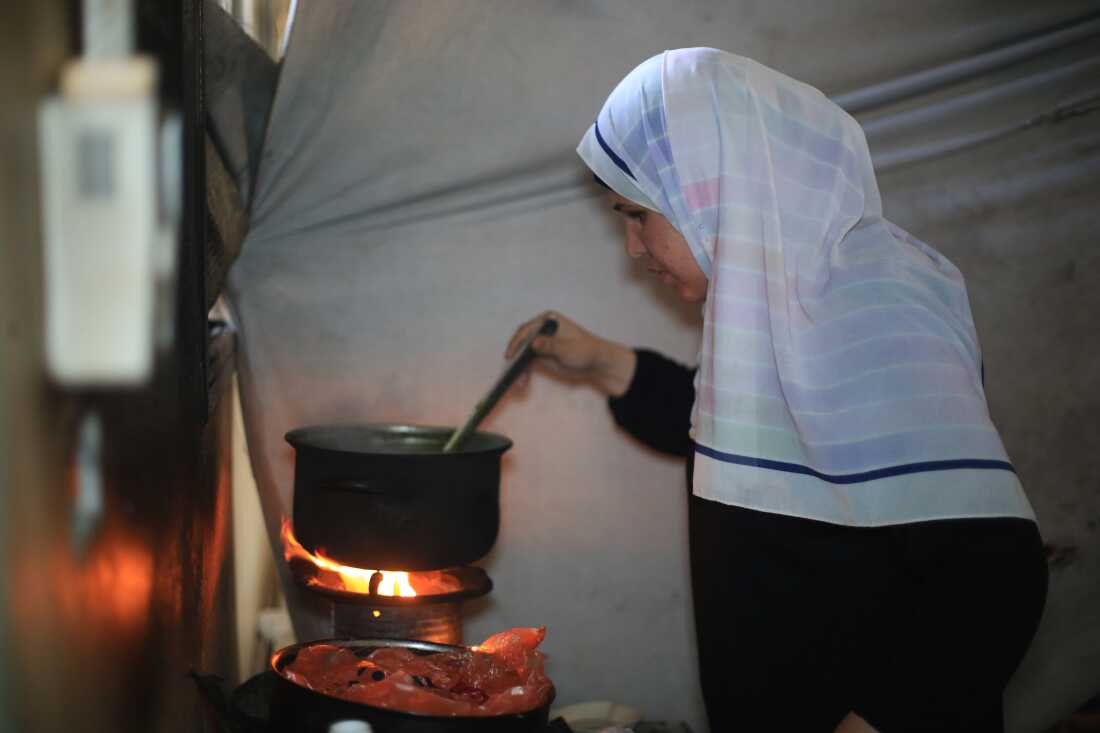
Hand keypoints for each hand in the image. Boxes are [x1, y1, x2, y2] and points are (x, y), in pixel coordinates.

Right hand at [505, 311, 636, 396]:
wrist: (595, 362)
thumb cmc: (585, 350)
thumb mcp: (567, 348)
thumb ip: (550, 345)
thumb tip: (534, 342)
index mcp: (548, 321)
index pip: (527, 329)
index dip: (517, 342)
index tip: (511, 355)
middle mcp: (541, 329)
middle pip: (522, 342)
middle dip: (515, 357)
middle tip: (511, 371)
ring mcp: (540, 342)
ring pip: (523, 355)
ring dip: (519, 368)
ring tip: (519, 382)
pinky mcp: (541, 355)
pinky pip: (528, 363)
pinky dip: (524, 372)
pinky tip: (523, 382)